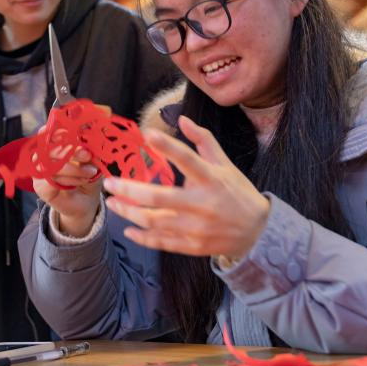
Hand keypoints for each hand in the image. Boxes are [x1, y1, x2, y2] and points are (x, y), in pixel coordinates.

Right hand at [32, 136, 102, 237]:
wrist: (85, 202)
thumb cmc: (88, 176)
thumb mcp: (92, 160)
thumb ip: (87, 148)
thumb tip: (89, 137)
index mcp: (53, 145)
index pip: (47, 133)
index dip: (56, 131)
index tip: (71, 133)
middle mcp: (42, 156)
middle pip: (49, 148)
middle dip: (70, 151)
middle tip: (88, 156)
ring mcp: (39, 171)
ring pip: (51, 164)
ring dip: (73, 168)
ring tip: (90, 173)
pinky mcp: (39, 186)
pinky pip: (51, 179)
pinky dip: (69, 180)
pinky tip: (81, 181)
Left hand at [103, 115, 269, 257]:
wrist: (258, 232)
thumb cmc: (237, 193)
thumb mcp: (225, 164)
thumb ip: (203, 140)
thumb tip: (182, 119)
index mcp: (212, 179)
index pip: (187, 159)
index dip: (167, 146)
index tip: (146, 134)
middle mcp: (203, 204)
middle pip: (160, 197)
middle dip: (130, 189)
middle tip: (109, 182)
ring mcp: (196, 228)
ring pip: (154, 221)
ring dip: (128, 212)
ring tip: (113, 202)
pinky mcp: (193, 246)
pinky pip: (161, 242)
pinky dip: (142, 236)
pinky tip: (128, 228)